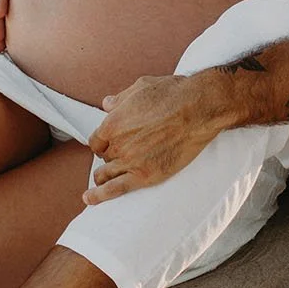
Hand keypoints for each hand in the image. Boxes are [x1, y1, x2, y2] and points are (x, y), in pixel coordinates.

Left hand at [83, 69, 234, 203]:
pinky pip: (117, 189)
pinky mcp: (145, 176)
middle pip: (105, 157)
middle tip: (118, 158)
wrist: (198, 109)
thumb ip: (120, 99)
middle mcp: (118, 144)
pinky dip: (101, 196)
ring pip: (106, 174)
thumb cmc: (173, 94)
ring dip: (102, 177)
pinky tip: (90, 199)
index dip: (102, 143)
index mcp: (113, 123)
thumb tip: (107, 104)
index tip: (107, 145)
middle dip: (110, 156)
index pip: (96, 140)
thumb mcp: (140, 87)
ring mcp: (130, 161)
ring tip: (100, 182)